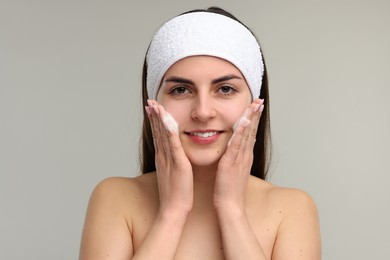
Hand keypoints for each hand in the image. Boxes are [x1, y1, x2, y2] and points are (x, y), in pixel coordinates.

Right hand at [146, 100, 192, 215]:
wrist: (173, 209)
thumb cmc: (175, 194)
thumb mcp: (172, 174)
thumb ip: (172, 163)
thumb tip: (172, 156)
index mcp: (163, 158)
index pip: (158, 135)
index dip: (155, 121)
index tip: (153, 108)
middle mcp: (163, 156)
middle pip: (157, 132)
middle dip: (154, 116)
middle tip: (150, 102)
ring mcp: (169, 159)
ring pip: (163, 135)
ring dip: (159, 119)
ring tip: (155, 105)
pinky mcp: (178, 164)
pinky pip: (173, 145)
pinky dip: (169, 131)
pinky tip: (168, 121)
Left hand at [213, 99, 263, 212]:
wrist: (230, 205)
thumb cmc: (229, 189)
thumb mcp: (235, 170)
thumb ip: (236, 158)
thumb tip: (237, 150)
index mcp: (245, 156)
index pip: (251, 133)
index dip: (254, 119)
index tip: (257, 106)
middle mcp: (245, 155)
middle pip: (252, 130)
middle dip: (256, 114)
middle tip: (260, 100)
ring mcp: (240, 158)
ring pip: (247, 134)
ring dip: (251, 118)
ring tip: (255, 104)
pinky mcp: (231, 162)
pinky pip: (237, 144)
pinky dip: (241, 132)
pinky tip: (244, 121)